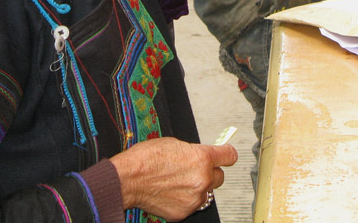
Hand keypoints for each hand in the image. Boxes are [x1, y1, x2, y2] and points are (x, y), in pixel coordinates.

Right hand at [110, 137, 236, 219]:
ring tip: (178, 182)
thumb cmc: (146, 159)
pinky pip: (191, 205)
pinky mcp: (183, 212)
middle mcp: (202, 179)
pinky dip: (184, 200)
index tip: (226, 155)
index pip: (229, 156)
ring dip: (197, 188)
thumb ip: (192, 152)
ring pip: (206, 193)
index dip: (227, 154)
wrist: (128, 179)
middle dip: (209, 173)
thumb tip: (200, 156)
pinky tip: (170, 193)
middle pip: (219, 177)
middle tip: (194, 170)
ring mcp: (193, 198)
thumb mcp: (174, 144)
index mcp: (202, 158)